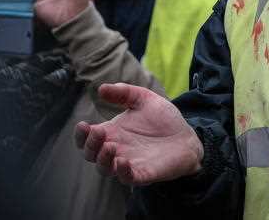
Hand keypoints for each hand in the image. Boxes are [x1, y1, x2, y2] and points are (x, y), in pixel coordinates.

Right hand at [74, 83, 203, 185]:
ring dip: (103, 160)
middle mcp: (116, 149)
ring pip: (105, 169)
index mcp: (113, 132)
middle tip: (97, 132)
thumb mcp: (144, 99)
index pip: (87, 138)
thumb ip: (124, 92)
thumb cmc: (163, 119)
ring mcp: (128, 163)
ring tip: (110, 146)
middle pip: (91, 154)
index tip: (83, 124)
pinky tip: (123, 161)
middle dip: (90, 145)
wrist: (187, 136)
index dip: (81, 134)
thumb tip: (100, 89)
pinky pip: (127, 178)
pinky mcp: (143, 173)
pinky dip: (122, 173)